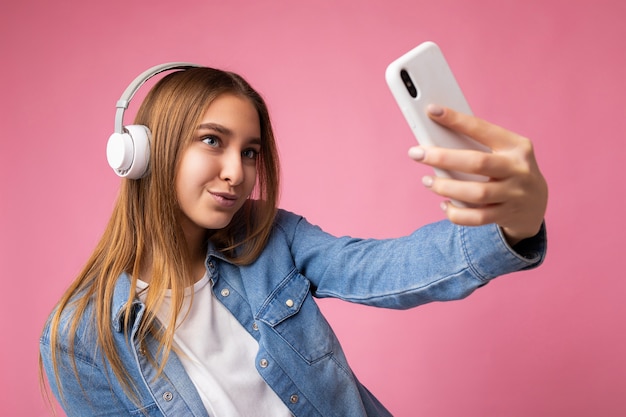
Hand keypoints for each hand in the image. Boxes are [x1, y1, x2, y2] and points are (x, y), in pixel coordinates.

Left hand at [408, 105, 547, 245]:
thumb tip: (436, 139)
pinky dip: (455, 213)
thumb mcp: (503, 152)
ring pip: (475, 193)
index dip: (456, 120)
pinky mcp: (506, 215)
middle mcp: (518, 169)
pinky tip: (444, 204)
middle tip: (416, 154)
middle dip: (442, 157)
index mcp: (516, 146)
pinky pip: (476, 217)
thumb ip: (476, 146)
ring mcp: (514, 194)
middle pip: (477, 162)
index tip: (432, 111)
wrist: (535, 204)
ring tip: (427, 181)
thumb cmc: (508, 169)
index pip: (483, 129)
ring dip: (445, 187)